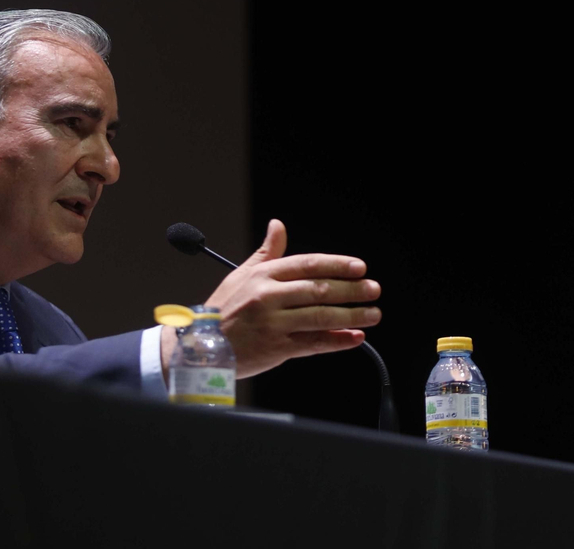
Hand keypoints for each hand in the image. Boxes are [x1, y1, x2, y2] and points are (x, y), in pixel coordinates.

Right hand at [204, 219, 380, 377]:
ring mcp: (272, 323)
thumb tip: (278, 225)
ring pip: (320, 317)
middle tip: (373, 289)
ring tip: (373, 314)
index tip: (359, 268)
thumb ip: (267, 252)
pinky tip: (355, 338)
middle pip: (319, 290)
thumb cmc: (224, 309)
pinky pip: (312, 343)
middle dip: (351, 290)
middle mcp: (268, 297)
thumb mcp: (242, 275)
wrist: (200, 346)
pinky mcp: (275, 348)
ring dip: (351, 316)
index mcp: (264, 276)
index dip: (337, 265)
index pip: (308, 264)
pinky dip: (337, 341)